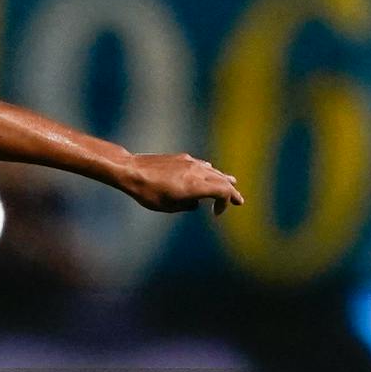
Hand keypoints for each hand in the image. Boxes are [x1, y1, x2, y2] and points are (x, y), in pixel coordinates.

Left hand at [119, 153, 244, 214]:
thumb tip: (195, 203)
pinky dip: (210, 172)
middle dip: (231, 192)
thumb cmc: (147, 192)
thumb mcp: (167, 207)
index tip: (217, 213)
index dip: (226, 202)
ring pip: (213, 171)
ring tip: (232, 183)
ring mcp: (190, 162)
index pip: (223, 191)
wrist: (132, 170)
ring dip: (223, 180)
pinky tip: (210, 172)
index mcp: (195, 185)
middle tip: (238, 201)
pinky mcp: (183, 158)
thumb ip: (186, 206)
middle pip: (222, 181)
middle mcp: (197, 172)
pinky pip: (202, 165)